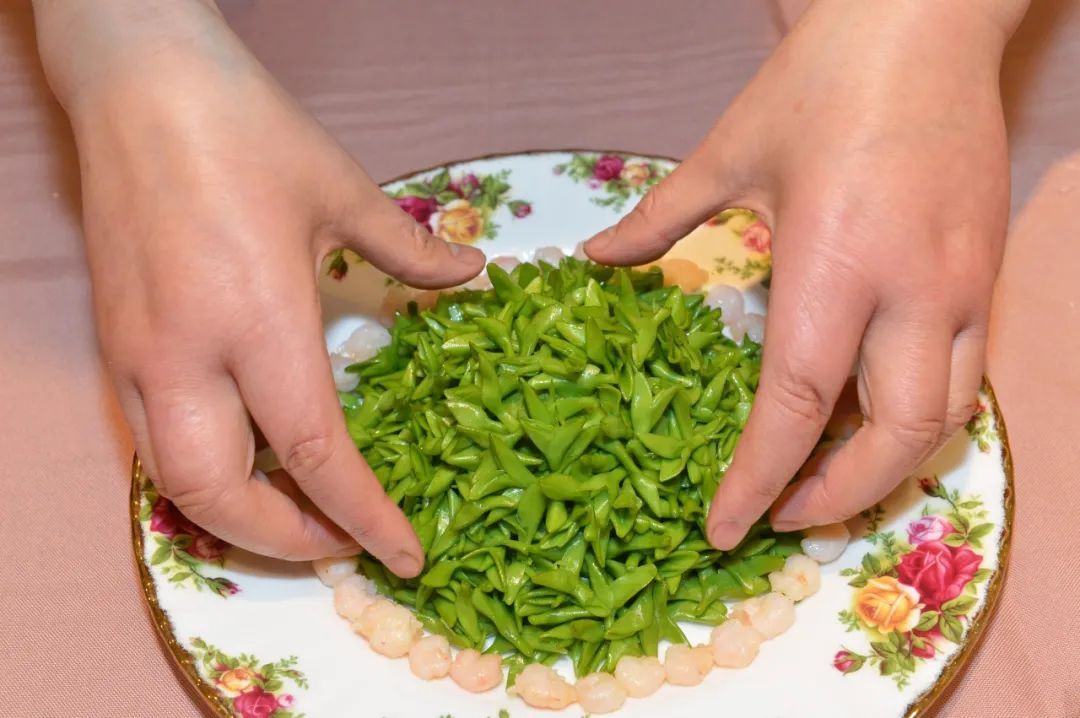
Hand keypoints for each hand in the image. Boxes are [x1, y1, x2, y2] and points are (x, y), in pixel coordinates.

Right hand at [34, 0, 483, 572]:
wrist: (140, 85)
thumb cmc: (247, 130)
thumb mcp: (343, 191)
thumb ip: (411, 251)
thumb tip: (469, 274)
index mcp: (258, 322)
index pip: (315, 454)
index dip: (363, 518)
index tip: (403, 555)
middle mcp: (186, 355)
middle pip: (221, 496)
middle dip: (282, 541)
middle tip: (340, 543)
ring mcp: (139, 352)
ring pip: (172, 479)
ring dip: (235, 516)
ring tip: (297, 510)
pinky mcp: (116, 340)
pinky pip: (151, 437)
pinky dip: (202, 470)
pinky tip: (247, 453)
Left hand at [585, 0, 1027, 547]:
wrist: (929, 19)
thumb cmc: (824, 80)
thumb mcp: (727, 152)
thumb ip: (658, 221)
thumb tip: (596, 258)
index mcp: (835, 265)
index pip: (798, 407)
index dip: (758, 480)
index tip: (725, 528)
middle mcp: (913, 291)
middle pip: (895, 440)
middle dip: (838, 499)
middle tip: (782, 516)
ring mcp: (964, 285)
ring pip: (946, 420)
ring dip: (888, 469)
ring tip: (827, 480)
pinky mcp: (988, 273)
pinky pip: (964, 375)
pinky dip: (917, 417)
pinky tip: (870, 412)